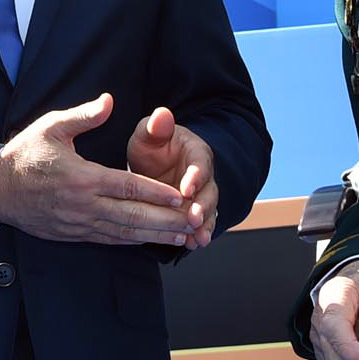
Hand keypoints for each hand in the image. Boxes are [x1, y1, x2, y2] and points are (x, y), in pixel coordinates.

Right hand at [0, 94, 195, 246]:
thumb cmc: (24, 154)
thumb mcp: (51, 126)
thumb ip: (83, 116)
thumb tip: (109, 101)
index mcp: (81, 177)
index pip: (128, 187)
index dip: (157, 193)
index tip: (180, 195)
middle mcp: (83, 205)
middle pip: (133, 216)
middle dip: (166, 220)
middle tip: (192, 220)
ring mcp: (78, 223)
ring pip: (123, 234)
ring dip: (154, 236)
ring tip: (181, 235)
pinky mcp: (72, 234)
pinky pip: (108, 240)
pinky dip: (131, 242)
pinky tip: (149, 240)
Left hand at [125, 107, 217, 248]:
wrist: (154, 165)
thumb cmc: (152, 147)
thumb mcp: (149, 134)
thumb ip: (156, 127)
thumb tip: (161, 114)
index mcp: (197, 152)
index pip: (201, 163)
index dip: (196, 176)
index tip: (187, 188)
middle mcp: (204, 176)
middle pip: (209, 192)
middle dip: (203, 206)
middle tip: (194, 219)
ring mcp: (201, 196)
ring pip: (209, 211)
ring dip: (205, 225)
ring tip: (198, 239)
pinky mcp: (194, 212)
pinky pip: (200, 225)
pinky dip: (197, 235)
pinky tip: (192, 245)